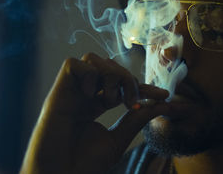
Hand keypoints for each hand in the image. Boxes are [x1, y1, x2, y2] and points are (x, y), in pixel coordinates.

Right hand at [20, 53, 169, 173]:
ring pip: (93, 59)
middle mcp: (84, 95)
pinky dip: (88, 74)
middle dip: (129, 79)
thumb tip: (165, 105)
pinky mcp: (57, 92)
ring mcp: (72, 92)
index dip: (143, 86)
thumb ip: (138, 119)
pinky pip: (72, 64)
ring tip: (110, 100)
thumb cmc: (85, 164)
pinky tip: (90, 95)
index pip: (123, 85)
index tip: (163, 95)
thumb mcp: (119, 138)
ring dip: (110, 74)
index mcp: (97, 105)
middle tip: (131, 103)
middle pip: (111, 67)